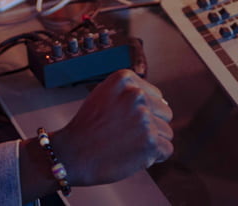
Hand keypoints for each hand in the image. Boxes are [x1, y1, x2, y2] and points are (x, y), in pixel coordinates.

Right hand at [50, 69, 173, 185]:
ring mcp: (144, 118)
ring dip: (151, 142)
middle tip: (125, 135)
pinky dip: (154, 157)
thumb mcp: (105, 94)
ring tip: (127, 145)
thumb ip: (131, 92)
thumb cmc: (88, 127)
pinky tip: (133, 155)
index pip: (156, 96)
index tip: (122, 120)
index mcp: (125, 79)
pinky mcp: (149, 143)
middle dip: (151, 126)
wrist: (71, 154)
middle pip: (165, 113)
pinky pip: (167, 150)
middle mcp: (136, 95)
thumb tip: (164, 102)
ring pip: (166, 132)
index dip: (142, 112)